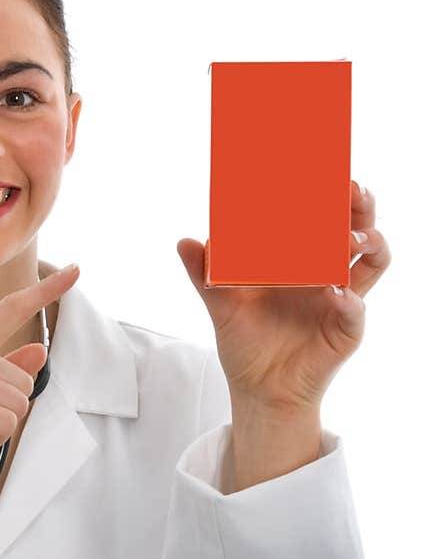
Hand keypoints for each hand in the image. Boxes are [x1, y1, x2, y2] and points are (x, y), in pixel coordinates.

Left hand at [175, 182, 391, 411]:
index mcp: (303, 258)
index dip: (328, 192)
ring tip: (352, 237)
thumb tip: (185, 241)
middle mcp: (329, 272)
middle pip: (359, 227)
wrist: (258, 390)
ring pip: (373, 260)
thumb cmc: (246, 343)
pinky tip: (336, 291)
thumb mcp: (221, 306)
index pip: (324, 216)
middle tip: (351, 186)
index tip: (321, 168)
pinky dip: (350, 299)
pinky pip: (356, 310)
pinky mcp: (347, 330)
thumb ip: (205, 275)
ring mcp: (342, 298)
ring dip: (370, 242)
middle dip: (360, 205)